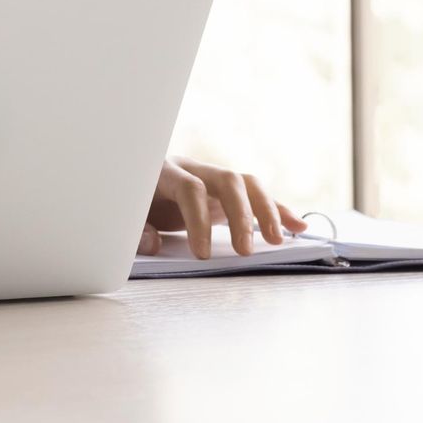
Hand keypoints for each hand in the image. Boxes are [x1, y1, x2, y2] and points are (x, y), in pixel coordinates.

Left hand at [137, 155, 307, 259]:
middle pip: (228, 180)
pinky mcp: (224, 191)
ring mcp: (211, 177)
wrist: (130, 181)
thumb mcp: (124, 216)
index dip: (198, 221)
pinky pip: (256, 195)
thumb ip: (135, 231)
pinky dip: (277, 210)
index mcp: (164, 171)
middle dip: (240, 215)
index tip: (202, 254)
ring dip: (266, 210)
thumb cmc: (129, 201)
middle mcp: (191, 168)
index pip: (190, 189)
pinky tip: (298, 227)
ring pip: (247, 183)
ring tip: (278, 240)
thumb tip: (153, 244)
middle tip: (245, 251)